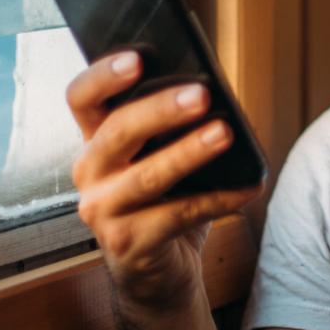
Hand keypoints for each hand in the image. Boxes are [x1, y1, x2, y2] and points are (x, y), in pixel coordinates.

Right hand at [66, 51, 262, 320]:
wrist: (158, 271)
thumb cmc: (162, 200)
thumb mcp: (159, 156)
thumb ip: (171, 124)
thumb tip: (212, 89)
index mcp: (95, 139)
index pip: (82, 97)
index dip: (104, 75)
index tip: (138, 58)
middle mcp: (90, 172)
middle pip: (116, 131)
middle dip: (160, 109)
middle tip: (201, 94)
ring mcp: (103, 210)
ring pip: (147, 175)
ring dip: (189, 152)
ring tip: (225, 133)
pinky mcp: (128, 244)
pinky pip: (178, 214)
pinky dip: (218, 198)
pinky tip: (247, 187)